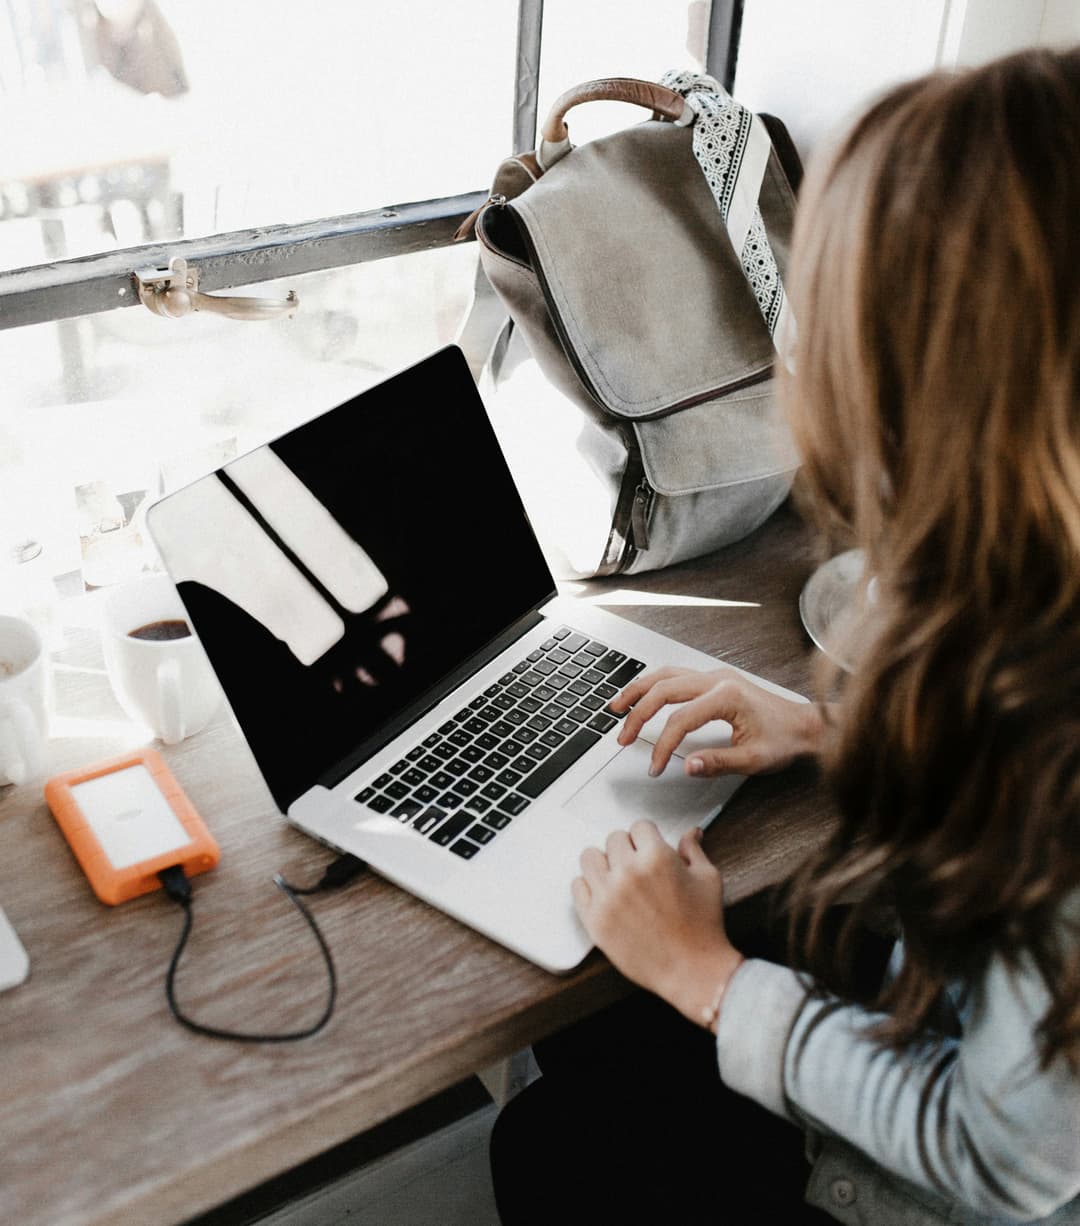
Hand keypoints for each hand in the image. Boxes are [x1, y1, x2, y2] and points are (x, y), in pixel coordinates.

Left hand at [572, 821, 743, 1029]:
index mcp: (656, 858)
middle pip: (613, 839)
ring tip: (617, 877)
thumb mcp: (707, 879)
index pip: (639, 826)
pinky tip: (605, 894)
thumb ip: (693, 850)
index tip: (649, 847)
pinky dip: (589, 887)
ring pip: (590, 857)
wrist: (692, 970)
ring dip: (604, 863)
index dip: (647, 837)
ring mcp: (607, 896)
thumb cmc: (703, 927)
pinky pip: (577, 886)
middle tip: (638, 866)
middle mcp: (628, 873)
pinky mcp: (594, 919)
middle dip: (628, 848)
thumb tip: (691, 832)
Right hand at [610, 666, 825, 778]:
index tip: (655, 767)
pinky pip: (676, 675)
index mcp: (726, 696)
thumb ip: (718, 763)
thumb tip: (687, 765)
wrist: (806, 725)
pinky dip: (654, 685)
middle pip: (664, 689)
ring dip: (639, 691)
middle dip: (638, 714)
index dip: (662, 746)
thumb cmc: (785, 740)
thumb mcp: (754, 760)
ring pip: (666, 675)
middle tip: (623, 738)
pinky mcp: (715, 679)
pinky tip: (643, 695)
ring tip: (617, 707)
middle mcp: (717, 679)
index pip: (680, 720)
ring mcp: (715, 676)